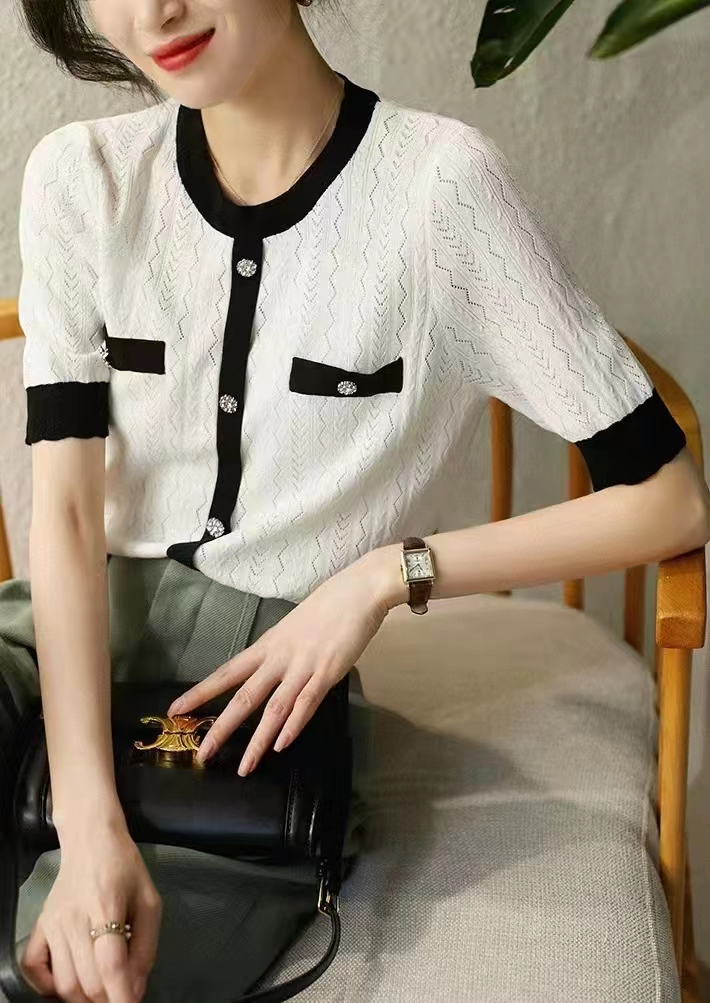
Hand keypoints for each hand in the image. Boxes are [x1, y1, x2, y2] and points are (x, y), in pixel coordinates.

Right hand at [20, 818, 161, 1002]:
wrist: (91, 840)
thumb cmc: (125, 868)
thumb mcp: (149, 900)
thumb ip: (145, 945)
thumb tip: (136, 988)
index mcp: (107, 906)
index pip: (111, 963)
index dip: (122, 995)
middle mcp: (74, 918)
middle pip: (88, 980)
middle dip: (108, 998)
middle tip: (122, 994)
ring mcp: (52, 923)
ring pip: (64, 983)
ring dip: (84, 998)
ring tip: (102, 992)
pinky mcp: (39, 925)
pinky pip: (34, 968)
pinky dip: (48, 986)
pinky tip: (70, 982)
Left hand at [165, 554, 390, 775]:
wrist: (357, 591)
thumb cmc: (328, 607)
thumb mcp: (294, 629)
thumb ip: (282, 653)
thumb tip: (274, 672)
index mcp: (267, 645)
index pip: (226, 672)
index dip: (200, 692)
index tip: (176, 709)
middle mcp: (279, 658)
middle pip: (244, 696)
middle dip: (221, 728)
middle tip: (203, 753)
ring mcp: (303, 666)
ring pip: (274, 708)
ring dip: (258, 741)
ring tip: (246, 766)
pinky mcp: (327, 672)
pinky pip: (307, 703)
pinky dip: (293, 725)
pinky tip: (282, 745)